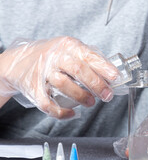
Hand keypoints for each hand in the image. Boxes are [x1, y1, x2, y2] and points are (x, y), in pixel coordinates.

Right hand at [0, 36, 118, 118]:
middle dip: (96, 84)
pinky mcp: (33, 88)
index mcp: (68, 45)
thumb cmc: (53, 56)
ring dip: (80, 96)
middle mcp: (55, 56)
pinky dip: (60, 111)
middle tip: (107, 95)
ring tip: (91, 102)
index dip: (103, 67)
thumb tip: (111, 75)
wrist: (19, 62)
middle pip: (78, 70)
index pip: (89, 56)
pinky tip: (72, 113)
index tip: (115, 77)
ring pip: (63, 85)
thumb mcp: (70, 50)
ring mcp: (43, 72)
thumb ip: (89, 59)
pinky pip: (47, 103)